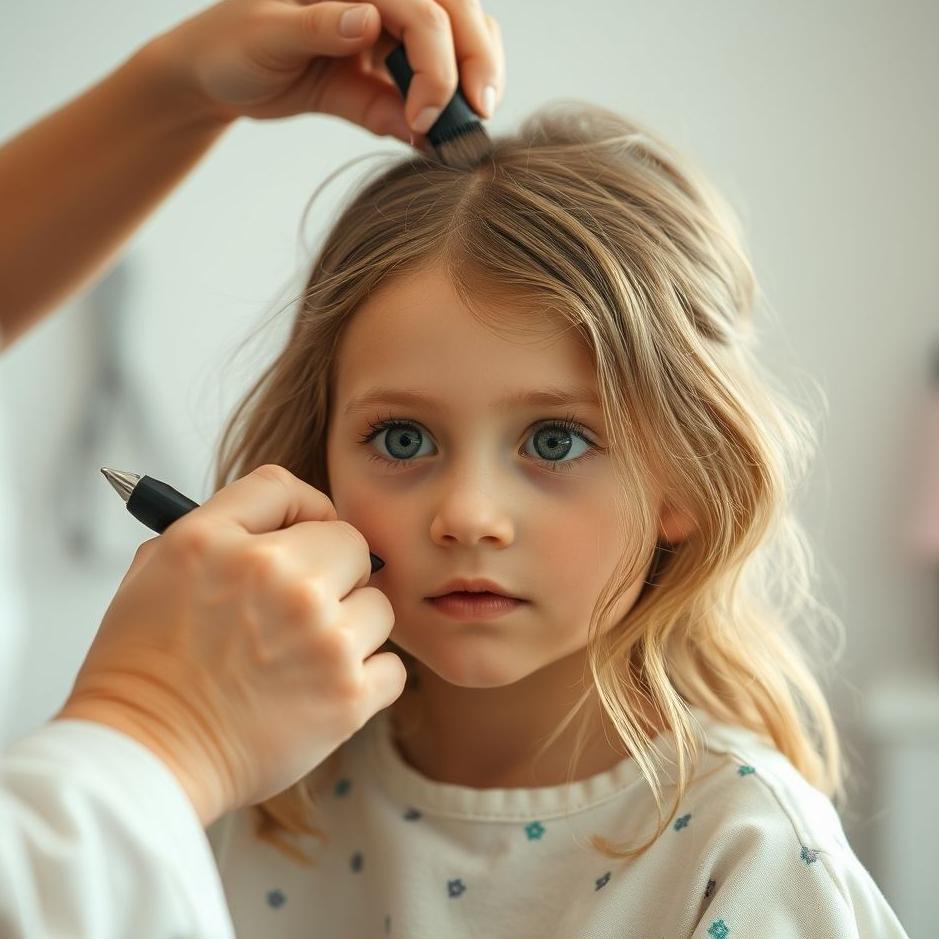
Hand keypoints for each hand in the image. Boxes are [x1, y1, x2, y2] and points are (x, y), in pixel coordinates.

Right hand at [55, 465, 404, 826]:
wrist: (146, 759)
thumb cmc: (142, 671)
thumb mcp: (155, 571)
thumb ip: (218, 533)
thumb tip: (282, 523)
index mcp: (217, 541)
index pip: (283, 487)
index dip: (301, 509)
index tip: (305, 532)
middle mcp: (276, 577)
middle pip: (350, 542)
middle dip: (335, 571)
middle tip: (307, 606)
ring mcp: (320, 635)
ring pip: (378, 606)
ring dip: (352, 628)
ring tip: (308, 658)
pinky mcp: (348, 693)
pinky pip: (392, 666)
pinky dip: (367, 679)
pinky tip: (325, 689)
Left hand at [148, 0, 504, 144]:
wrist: (216, 78)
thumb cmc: (229, 45)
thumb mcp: (264, 34)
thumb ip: (316, 25)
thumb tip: (368, 19)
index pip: (421, 8)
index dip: (435, 60)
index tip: (424, 117)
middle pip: (457, 15)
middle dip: (476, 64)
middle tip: (480, 117)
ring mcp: (387, 33)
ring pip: (455, 43)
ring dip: (471, 82)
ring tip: (469, 127)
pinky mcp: (384, 72)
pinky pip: (426, 87)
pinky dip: (441, 113)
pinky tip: (437, 140)